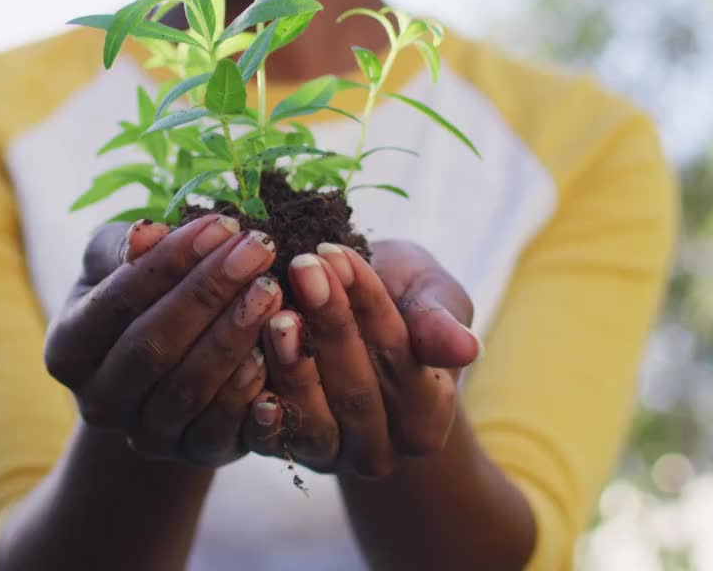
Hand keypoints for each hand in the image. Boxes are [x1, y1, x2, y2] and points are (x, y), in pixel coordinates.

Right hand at [46, 215, 283, 466]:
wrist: (157, 374)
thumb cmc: (134, 300)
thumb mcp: (114, 266)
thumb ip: (122, 246)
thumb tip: (148, 234)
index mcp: (69, 350)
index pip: (117, 302)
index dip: (170, 262)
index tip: (221, 224)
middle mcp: (98, 402)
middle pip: (152, 348)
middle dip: (209, 293)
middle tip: (259, 249)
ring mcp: (145, 436)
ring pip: (188, 391)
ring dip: (234, 337)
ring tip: (271, 289)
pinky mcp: (193, 455)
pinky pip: (222, 431)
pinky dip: (249, 394)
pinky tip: (274, 352)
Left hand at [243, 240, 477, 477]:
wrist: (351, 321)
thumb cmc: (399, 299)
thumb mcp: (428, 294)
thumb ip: (440, 322)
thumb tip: (467, 349)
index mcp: (427, 419)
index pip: (401, 360)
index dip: (369, 307)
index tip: (337, 254)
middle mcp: (380, 451)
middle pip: (356, 392)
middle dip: (328, 325)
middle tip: (301, 268)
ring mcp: (329, 457)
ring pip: (311, 418)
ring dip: (290, 363)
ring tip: (274, 310)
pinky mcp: (281, 453)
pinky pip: (266, 436)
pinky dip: (253, 399)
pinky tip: (245, 359)